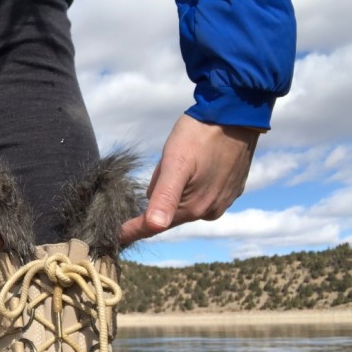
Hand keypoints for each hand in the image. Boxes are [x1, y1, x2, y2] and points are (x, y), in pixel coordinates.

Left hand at [119, 114, 259, 245]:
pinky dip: (193, 182)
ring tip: (185, 160)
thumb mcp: (175, 163)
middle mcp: (210, 210)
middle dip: (159, 195)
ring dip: (177, 187)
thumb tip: (155, 226)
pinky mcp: (232, 188)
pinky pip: (202, 191)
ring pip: (184, 200)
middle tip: (165, 165)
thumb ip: (164, 196)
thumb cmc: (200, 135)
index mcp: (193, 208)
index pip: (153, 226)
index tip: (115, 237)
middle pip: (168, 210)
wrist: (237, 113)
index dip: (132, 231)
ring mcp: (224, 200)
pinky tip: (198, 163)